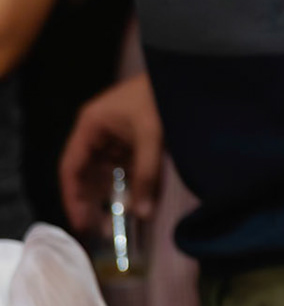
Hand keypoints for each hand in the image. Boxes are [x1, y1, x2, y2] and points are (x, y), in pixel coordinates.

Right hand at [58, 74, 161, 232]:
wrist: (191, 75)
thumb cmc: (163, 99)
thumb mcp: (152, 138)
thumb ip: (147, 177)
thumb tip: (143, 214)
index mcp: (90, 126)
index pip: (71, 168)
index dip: (73, 197)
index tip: (79, 223)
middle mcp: (98, 130)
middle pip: (87, 171)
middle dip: (92, 200)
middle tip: (98, 230)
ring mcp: (116, 132)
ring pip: (108, 170)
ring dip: (112, 193)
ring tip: (114, 222)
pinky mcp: (135, 135)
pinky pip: (126, 164)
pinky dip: (130, 182)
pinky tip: (137, 201)